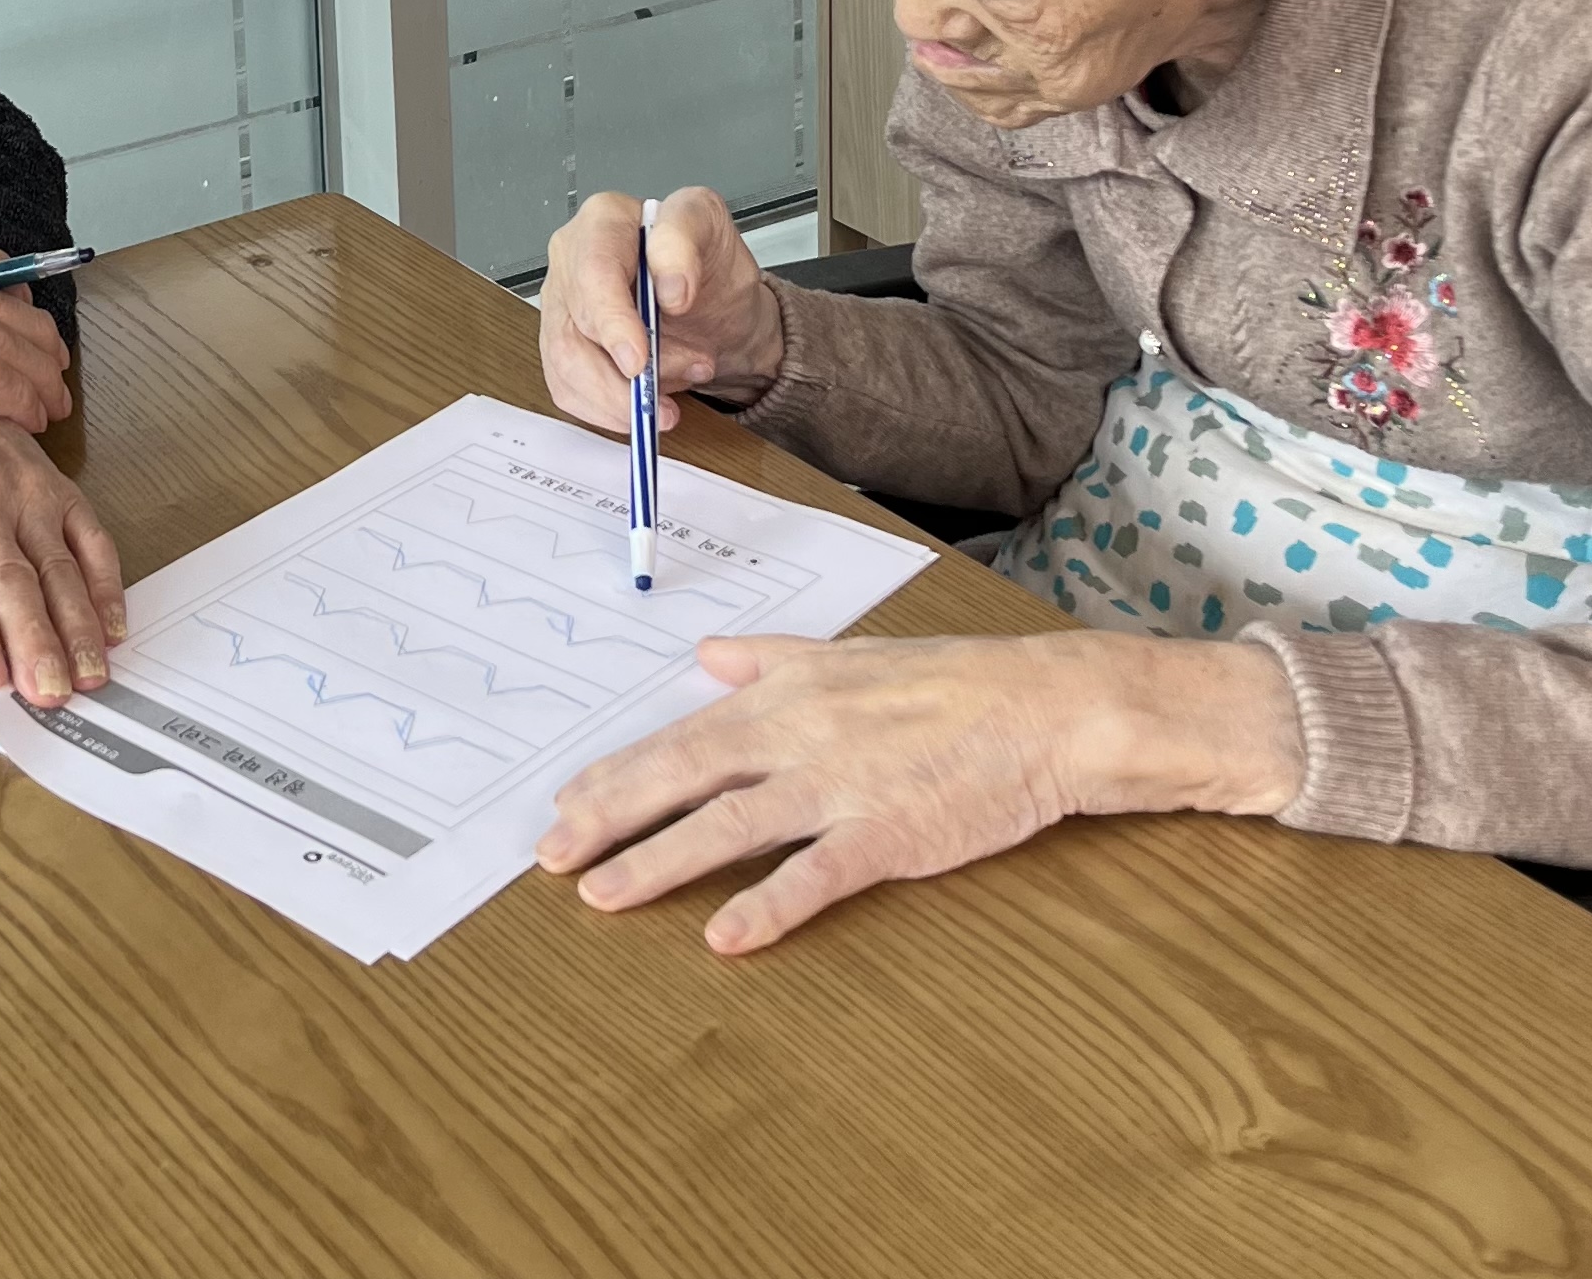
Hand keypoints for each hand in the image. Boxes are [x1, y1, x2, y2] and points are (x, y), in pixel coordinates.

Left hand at [0, 414, 124, 707]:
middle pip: (8, 578)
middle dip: (33, 640)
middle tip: (49, 693)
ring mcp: (25, 488)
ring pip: (56, 565)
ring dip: (76, 624)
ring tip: (87, 675)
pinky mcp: (60, 486)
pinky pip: (91, 538)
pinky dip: (106, 586)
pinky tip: (111, 629)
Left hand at [535, 630, 1303, 951]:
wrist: (1043, 706)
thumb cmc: (945, 682)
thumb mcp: (845, 654)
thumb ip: (770, 656)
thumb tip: (706, 653)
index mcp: (782, 697)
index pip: (677, 739)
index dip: (615, 774)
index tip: (561, 804)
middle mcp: (794, 737)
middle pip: (681, 778)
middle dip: (609, 816)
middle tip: (548, 855)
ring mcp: (838, 786)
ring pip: (727, 826)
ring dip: (658, 861)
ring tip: (601, 895)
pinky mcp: (888, 834)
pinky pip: (815, 875)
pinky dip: (767, 904)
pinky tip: (724, 936)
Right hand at [539, 186, 781, 432]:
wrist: (717, 306)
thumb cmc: (709, 264)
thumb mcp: (712, 228)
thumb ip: (686, 242)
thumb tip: (668, 287)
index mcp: (603, 221)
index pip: (592, 273)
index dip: (611, 321)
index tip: (638, 360)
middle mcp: (571, 260)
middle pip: (572, 330)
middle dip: (625, 375)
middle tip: (675, 385)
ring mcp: (562, 304)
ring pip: (566, 367)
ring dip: (619, 399)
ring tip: (667, 399)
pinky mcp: (561, 343)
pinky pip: (568, 389)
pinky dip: (608, 409)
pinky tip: (643, 402)